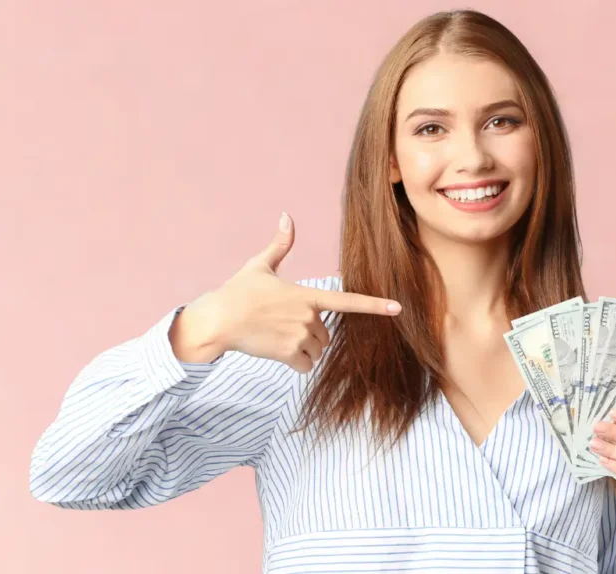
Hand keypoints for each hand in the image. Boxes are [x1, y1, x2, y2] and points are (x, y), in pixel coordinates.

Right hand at [172, 213, 401, 371]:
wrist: (217, 320)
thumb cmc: (237, 292)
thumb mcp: (260, 266)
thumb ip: (280, 245)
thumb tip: (286, 216)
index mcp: (306, 294)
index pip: (348, 301)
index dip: (375, 305)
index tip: (398, 308)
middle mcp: (307, 316)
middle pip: (326, 334)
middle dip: (311, 334)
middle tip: (283, 325)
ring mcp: (299, 336)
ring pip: (316, 351)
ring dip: (304, 350)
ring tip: (278, 338)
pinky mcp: (288, 354)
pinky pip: (305, 365)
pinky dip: (295, 363)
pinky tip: (278, 352)